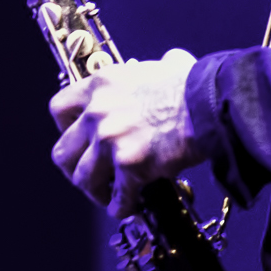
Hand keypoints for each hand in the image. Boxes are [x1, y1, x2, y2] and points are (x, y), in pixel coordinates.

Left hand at [49, 49, 201, 216]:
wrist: (211, 103)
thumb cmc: (194, 83)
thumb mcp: (165, 64)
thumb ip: (155, 68)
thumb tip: (171, 62)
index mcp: (101, 85)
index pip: (60, 109)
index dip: (65, 129)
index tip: (76, 138)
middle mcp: (97, 113)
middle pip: (62, 151)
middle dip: (72, 167)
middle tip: (86, 174)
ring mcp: (109, 140)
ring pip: (82, 178)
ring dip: (94, 190)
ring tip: (107, 195)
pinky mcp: (130, 165)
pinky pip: (117, 197)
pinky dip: (122, 206)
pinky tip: (130, 208)